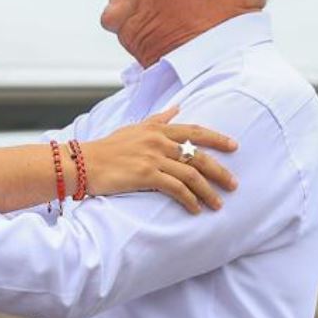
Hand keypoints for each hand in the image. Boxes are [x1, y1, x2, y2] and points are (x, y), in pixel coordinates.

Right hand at [84, 106, 238, 213]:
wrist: (82, 163)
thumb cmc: (107, 148)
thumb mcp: (134, 128)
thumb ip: (158, 119)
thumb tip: (177, 107)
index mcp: (157, 129)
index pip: (194, 131)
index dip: (217, 138)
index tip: (234, 146)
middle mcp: (158, 141)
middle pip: (199, 155)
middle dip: (220, 171)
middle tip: (234, 184)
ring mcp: (153, 158)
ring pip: (191, 175)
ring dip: (208, 192)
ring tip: (218, 204)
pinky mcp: (146, 175)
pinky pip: (176, 189)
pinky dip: (189, 200)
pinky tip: (196, 210)